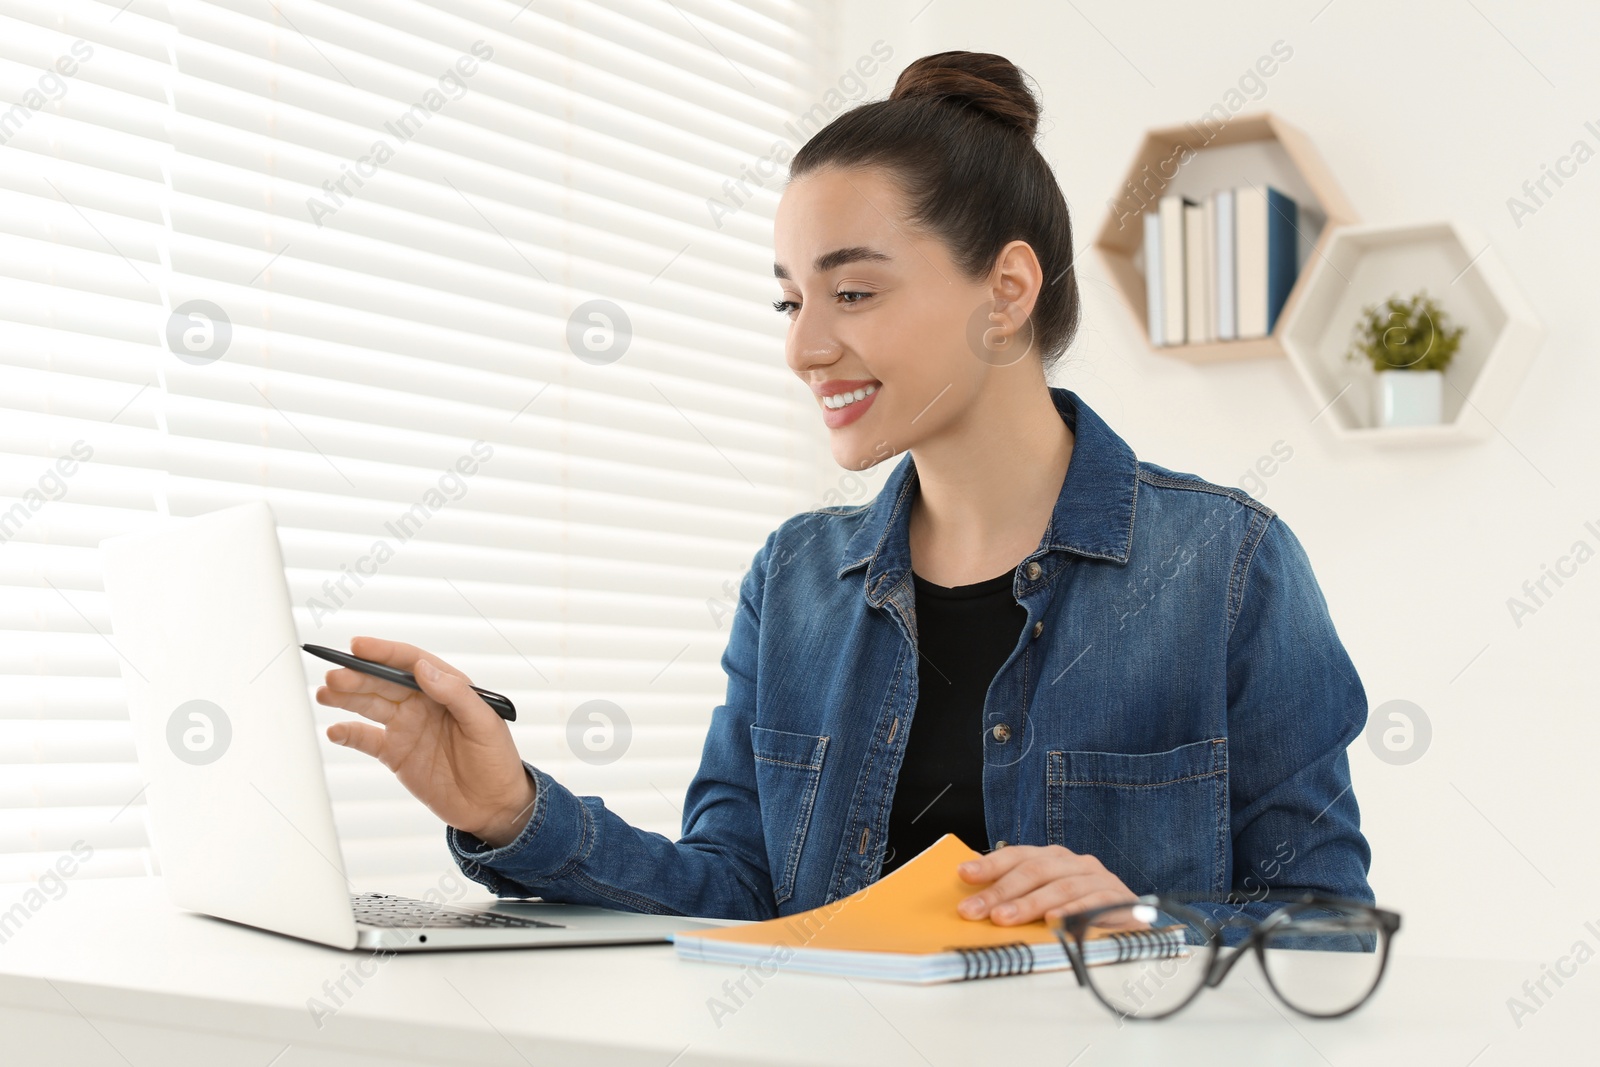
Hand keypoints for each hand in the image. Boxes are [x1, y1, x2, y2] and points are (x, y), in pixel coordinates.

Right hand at [316, 636, 535, 847]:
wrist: (493, 806)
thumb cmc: (496, 760)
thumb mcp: (484, 724)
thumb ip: (456, 694)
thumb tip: (423, 669)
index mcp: (446, 688)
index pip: (411, 663)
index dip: (384, 652)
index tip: (358, 646)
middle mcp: (422, 704)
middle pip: (384, 682)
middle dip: (357, 676)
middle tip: (335, 676)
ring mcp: (407, 728)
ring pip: (370, 705)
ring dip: (346, 697)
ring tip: (325, 693)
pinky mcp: (396, 754)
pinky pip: (366, 739)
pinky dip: (348, 734)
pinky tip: (334, 731)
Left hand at [956, 844, 1136, 925]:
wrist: (1134, 920)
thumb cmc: (1083, 908)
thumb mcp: (1048, 896)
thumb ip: (1017, 892)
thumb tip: (974, 892)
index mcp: (1054, 858)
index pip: (1018, 856)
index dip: (990, 864)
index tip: (963, 874)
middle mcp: (1074, 863)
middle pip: (1033, 871)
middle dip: (1000, 891)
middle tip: (975, 910)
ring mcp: (1098, 878)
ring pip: (1059, 887)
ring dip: (1029, 904)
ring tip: (1004, 918)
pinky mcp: (1118, 899)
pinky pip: (1092, 903)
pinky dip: (1071, 911)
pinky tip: (1053, 922)